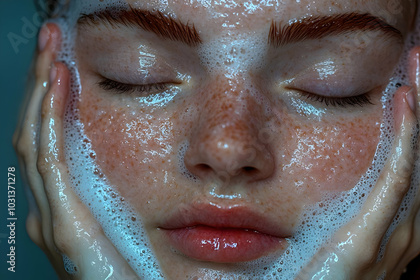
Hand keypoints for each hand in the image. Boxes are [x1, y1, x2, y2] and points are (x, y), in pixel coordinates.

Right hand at [14, 23, 139, 279]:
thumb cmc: (135, 273)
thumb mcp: (123, 224)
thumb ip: (114, 197)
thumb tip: (127, 163)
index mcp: (63, 208)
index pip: (48, 143)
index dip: (49, 101)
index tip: (61, 63)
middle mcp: (48, 210)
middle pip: (34, 134)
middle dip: (38, 85)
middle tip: (48, 41)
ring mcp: (51, 217)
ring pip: (35, 139)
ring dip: (40, 92)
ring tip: (49, 51)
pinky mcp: (65, 223)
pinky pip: (50, 160)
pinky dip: (50, 119)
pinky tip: (56, 86)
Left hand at [295, 12, 419, 279]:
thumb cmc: (319, 273)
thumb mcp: (346, 226)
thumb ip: (362, 199)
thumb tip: (363, 163)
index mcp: (404, 214)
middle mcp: (411, 220)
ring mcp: (397, 232)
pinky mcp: (370, 238)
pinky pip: (397, 177)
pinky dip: (406, 134)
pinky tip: (404, 97)